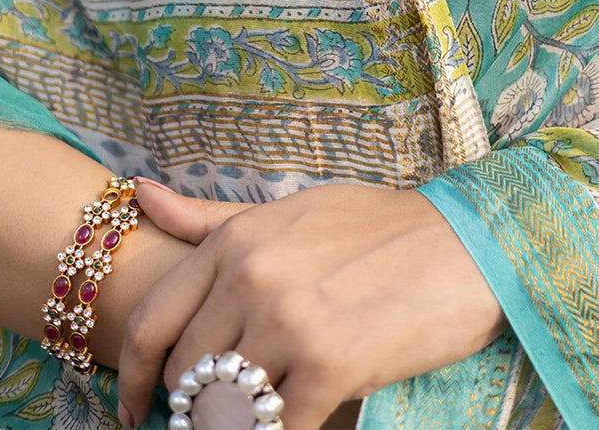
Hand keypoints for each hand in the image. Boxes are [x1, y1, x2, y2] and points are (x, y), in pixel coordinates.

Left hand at [116, 179, 507, 429]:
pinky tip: (299, 419)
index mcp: (238, 240)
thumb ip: (213, 218)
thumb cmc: (379, 227)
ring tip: (260, 414)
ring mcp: (289, 323)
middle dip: (194, 407)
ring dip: (236, 425)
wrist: (465, 244)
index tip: (135, 409)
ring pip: (224, 410)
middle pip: (185, 375)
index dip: (133, 378)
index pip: (151, 323)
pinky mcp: (330, 367)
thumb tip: (136, 193)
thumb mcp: (292, 208)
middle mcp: (253, 277)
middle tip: (218, 416)